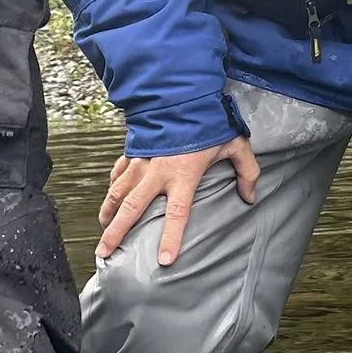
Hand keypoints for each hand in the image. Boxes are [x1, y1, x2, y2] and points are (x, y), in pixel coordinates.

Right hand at [97, 136, 258, 265]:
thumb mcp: (235, 144)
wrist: (182, 93)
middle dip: (116, 232)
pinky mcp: (133, 151)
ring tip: (102, 234)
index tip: (163, 260)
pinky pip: (118, 173)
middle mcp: (157, 171)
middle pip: (132, 208)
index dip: (170, 237)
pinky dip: (112, 188)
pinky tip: (109, 201)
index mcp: (183, 174)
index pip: (177, 213)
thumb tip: (249, 197)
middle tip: (104, 252)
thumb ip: (247, 172)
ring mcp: (141, 161)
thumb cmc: (209, 121)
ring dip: (108, 214)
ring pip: (118, 193)